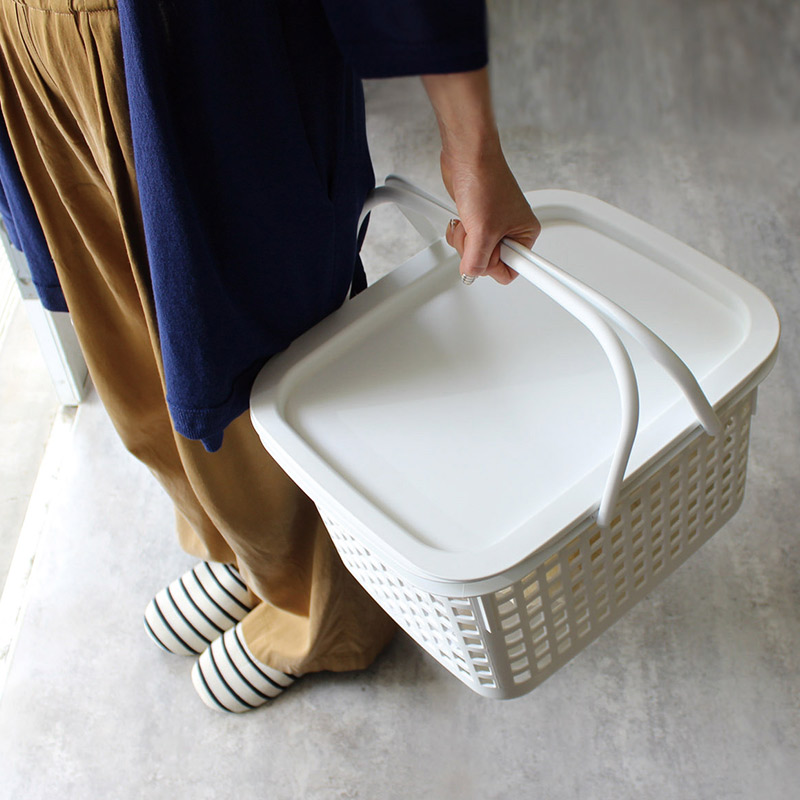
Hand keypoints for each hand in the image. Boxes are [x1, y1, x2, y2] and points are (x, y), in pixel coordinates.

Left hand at [441, 144, 540, 284]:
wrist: (468, 157)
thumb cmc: (485, 181)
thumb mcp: (482, 231)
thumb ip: (477, 261)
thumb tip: (473, 274)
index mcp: (525, 233)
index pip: (514, 270)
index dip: (496, 266)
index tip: (490, 260)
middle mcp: (511, 231)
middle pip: (489, 263)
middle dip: (475, 250)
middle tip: (476, 231)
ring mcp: (492, 226)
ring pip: (474, 253)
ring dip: (464, 240)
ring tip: (469, 220)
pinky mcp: (476, 220)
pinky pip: (464, 241)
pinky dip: (458, 233)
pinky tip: (462, 218)